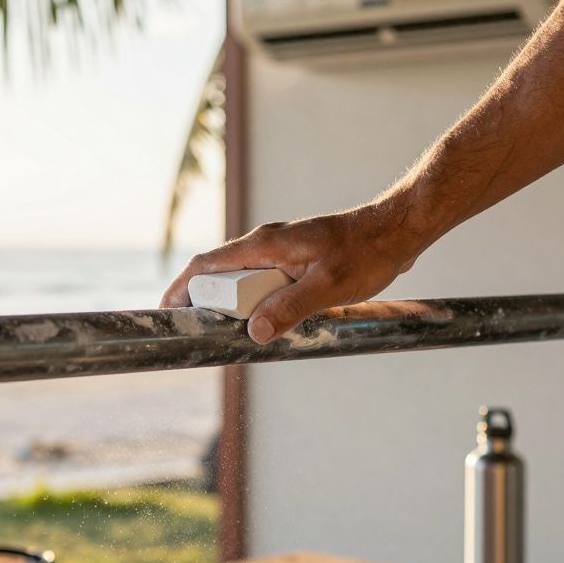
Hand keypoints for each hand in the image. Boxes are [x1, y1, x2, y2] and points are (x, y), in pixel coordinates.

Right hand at [159, 200, 428, 343]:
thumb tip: (255, 333)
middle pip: (220, 273)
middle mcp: (267, 243)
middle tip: (194, 331)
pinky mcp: (297, 258)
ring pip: (244, 278)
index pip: (206, 264)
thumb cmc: (366, 253)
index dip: (181, 288)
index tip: (165, 311)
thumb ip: (289, 308)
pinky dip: (256, 300)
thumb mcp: (328, 286)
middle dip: (201, 301)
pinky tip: (267, 320)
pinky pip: (265, 280)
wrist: (399, 230)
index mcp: (265, 244)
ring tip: (227, 333)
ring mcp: (282, 249)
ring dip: (232, 304)